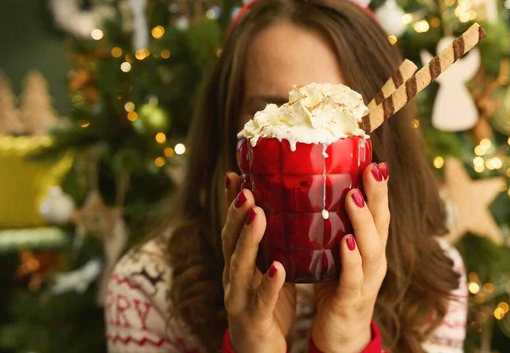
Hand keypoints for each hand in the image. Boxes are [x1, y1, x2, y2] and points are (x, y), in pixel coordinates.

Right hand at [222, 173, 295, 352]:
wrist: (260, 351)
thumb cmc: (266, 305)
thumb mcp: (265, 269)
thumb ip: (269, 244)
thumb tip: (279, 210)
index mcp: (238, 264)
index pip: (232, 228)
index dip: (232, 202)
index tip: (236, 174)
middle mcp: (233, 277)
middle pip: (231, 242)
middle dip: (237, 214)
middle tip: (247, 188)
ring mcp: (240, 298)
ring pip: (240, 265)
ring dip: (249, 239)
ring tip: (259, 214)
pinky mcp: (254, 320)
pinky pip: (261, 300)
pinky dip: (269, 283)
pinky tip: (279, 267)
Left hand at [311, 163, 389, 352]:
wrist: (340, 333)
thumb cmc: (336, 287)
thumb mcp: (336, 252)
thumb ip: (331, 227)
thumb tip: (313, 192)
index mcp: (369, 246)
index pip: (377, 212)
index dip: (378, 188)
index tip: (375, 160)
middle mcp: (374, 259)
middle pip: (381, 223)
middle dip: (377, 195)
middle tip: (372, 168)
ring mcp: (367, 280)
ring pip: (372, 247)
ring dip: (363, 221)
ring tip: (354, 197)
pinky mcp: (353, 299)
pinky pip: (353, 278)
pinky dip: (351, 260)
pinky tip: (345, 243)